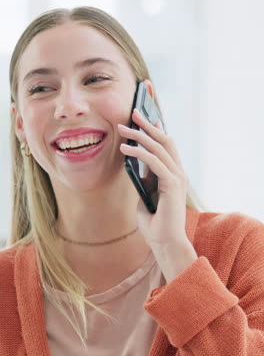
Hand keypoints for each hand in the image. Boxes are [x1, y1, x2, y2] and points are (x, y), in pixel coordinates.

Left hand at [118, 108, 189, 248]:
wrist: (164, 243)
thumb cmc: (154, 224)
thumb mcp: (145, 197)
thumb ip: (144, 182)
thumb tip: (134, 167)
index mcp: (173, 175)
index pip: (166, 146)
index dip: (156, 129)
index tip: (144, 116)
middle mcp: (178, 173)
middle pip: (165, 141)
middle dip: (148, 125)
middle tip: (133, 112)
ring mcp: (177, 178)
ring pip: (159, 147)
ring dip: (140, 135)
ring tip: (122, 128)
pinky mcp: (172, 185)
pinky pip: (154, 162)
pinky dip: (139, 152)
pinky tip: (125, 148)